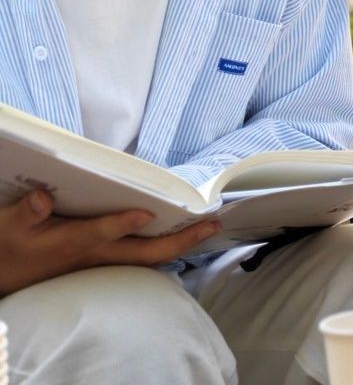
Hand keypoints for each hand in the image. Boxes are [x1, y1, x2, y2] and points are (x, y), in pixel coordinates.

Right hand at [0, 190, 221, 296]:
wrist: (5, 275)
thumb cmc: (10, 247)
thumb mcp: (10, 226)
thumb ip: (27, 212)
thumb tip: (42, 196)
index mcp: (74, 242)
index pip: (102, 232)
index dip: (122, 223)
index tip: (146, 211)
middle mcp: (96, 255)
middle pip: (146, 253)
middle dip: (181, 241)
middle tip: (213, 224)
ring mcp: (104, 261)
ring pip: (149, 258)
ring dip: (179, 244)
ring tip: (208, 228)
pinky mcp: (105, 262)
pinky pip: (142, 258)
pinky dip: (165, 247)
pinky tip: (182, 234)